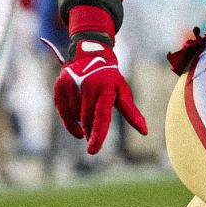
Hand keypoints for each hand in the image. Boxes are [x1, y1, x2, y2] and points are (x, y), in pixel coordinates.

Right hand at [50, 36, 147, 153]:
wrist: (90, 56)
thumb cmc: (110, 80)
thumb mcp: (122, 91)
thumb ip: (131, 112)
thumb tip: (145, 131)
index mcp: (107, 87)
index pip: (102, 116)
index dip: (98, 134)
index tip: (93, 150)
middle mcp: (89, 85)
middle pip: (88, 120)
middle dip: (92, 132)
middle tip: (95, 140)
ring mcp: (73, 84)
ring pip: (76, 117)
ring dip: (83, 122)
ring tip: (89, 109)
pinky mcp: (60, 86)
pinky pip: (63, 113)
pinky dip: (70, 125)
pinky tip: (79, 132)